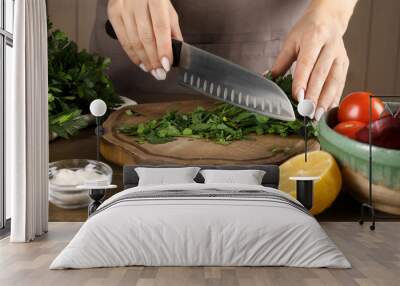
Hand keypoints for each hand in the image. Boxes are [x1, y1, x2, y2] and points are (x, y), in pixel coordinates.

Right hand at [107, 0, 182, 79]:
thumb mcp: (168, 8)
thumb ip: (173, 28)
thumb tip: (176, 51)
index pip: (160, 28)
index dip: (163, 49)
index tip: (166, 65)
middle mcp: (137, 2)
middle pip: (146, 37)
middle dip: (154, 59)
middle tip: (160, 73)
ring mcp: (123, 7)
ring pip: (133, 40)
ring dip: (144, 60)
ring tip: (152, 71)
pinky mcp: (113, 12)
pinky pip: (122, 39)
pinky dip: (132, 54)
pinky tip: (140, 63)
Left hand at [271, 0, 356, 119]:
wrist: (329, 19)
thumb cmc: (307, 31)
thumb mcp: (291, 42)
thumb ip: (281, 62)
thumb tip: (268, 79)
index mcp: (315, 38)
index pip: (307, 63)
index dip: (302, 81)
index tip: (297, 97)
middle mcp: (330, 47)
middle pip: (321, 75)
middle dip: (314, 95)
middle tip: (306, 112)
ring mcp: (340, 56)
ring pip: (334, 81)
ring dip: (325, 101)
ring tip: (316, 115)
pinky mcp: (345, 65)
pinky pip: (340, 84)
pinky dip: (333, 99)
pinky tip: (326, 111)